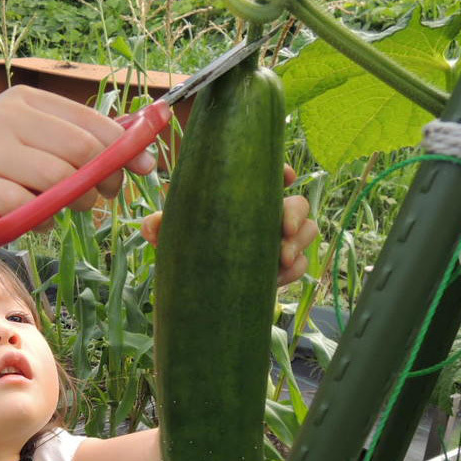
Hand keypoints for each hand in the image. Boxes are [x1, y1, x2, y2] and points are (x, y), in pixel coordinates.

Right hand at [0, 85, 156, 247]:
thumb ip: (66, 140)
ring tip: (70, 210)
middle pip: (81, 150)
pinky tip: (37, 222)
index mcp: (26, 101)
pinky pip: (23, 205)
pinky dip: (39, 219)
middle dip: (103, 178)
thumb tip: (131, 146)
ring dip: (74, 201)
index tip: (145, 169)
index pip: (92, 121)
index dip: (125, 148)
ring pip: (57, 178)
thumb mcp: (22, 140)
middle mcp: (7, 117)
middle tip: (101, 198)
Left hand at [140, 165, 318, 286]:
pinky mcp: (284, 267)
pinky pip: (302, 265)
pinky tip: (275, 279)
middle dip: (296, 215)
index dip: (283, 171)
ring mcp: (280, 240)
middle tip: (285, 230)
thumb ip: (163, 226)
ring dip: (298, 245)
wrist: (198, 289)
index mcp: (246, 197)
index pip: (271, 175)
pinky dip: (292, 272)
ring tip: (281, 259)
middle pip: (299, 203)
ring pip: (308, 232)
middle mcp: (268, 214)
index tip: (287, 176)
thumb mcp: (175, 235)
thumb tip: (152, 224)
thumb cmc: (189, 248)